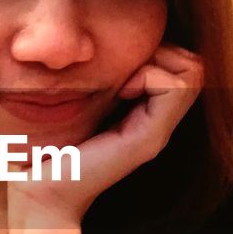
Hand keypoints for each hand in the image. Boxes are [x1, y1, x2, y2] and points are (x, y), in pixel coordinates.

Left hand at [7, 44, 203, 229]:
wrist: (38, 191)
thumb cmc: (46, 145)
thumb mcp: (77, 100)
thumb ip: (99, 80)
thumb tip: (111, 42)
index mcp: (143, 114)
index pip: (182, 61)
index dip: (156, 50)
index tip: (119, 68)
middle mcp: (158, 124)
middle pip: (193, 63)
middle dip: (160, 51)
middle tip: (122, 73)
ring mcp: (158, 133)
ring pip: (192, 70)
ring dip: (155, 62)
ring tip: (121, 84)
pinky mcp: (149, 140)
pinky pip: (175, 86)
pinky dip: (149, 76)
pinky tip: (120, 93)